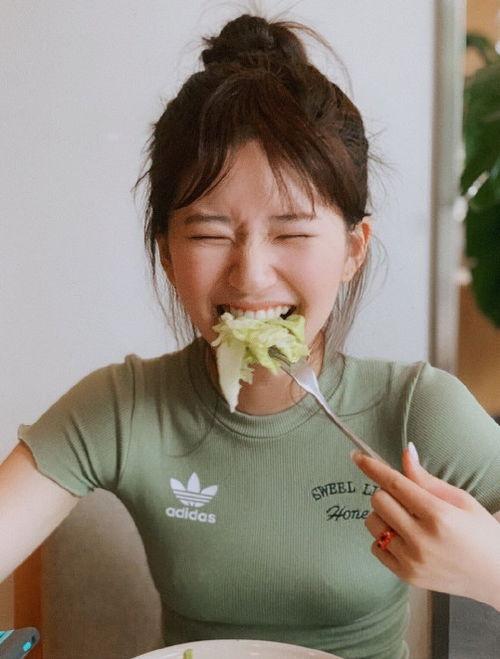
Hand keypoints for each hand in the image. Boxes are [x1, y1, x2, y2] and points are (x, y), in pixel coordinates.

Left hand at [351, 445, 499, 609]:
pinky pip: (376, 547)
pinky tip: (405, 538)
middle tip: (404, 498)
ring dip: (384, 515)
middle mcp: (422, 539)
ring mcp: (412, 560)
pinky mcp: (406, 576)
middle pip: (379, 501)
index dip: (373, 467)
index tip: (358, 456)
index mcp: (438, 515)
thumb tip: (405, 452)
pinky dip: (384, 538)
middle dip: (387, 492)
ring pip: (373, 523)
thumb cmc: (481, 533)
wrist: (496, 576)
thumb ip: (426, 479)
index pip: (395, 484)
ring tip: (406, 520)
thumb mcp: (460, 500)